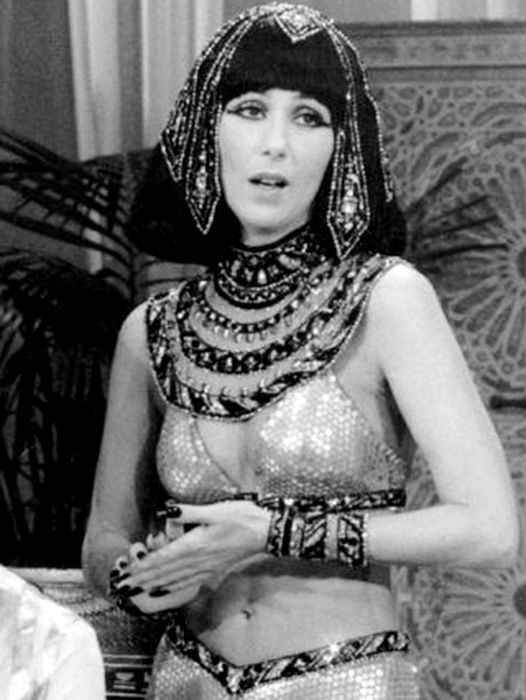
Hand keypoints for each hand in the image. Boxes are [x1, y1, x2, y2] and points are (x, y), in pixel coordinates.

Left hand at [112, 500, 269, 613]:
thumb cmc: (241, 517)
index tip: (126, 573)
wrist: (265, 532)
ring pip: (173, 581)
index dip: (143, 567)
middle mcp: (197, 561)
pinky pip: (187, 583)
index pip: (163, 559)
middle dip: (142, 580)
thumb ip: (188, 513)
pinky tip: (163, 592)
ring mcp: (205, 569)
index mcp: (195, 545)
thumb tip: (166, 510)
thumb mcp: (215, 510)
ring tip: (136, 591)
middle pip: (164, 573)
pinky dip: (172, 589)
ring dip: (153, 586)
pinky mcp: (212, 571)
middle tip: (122, 587)